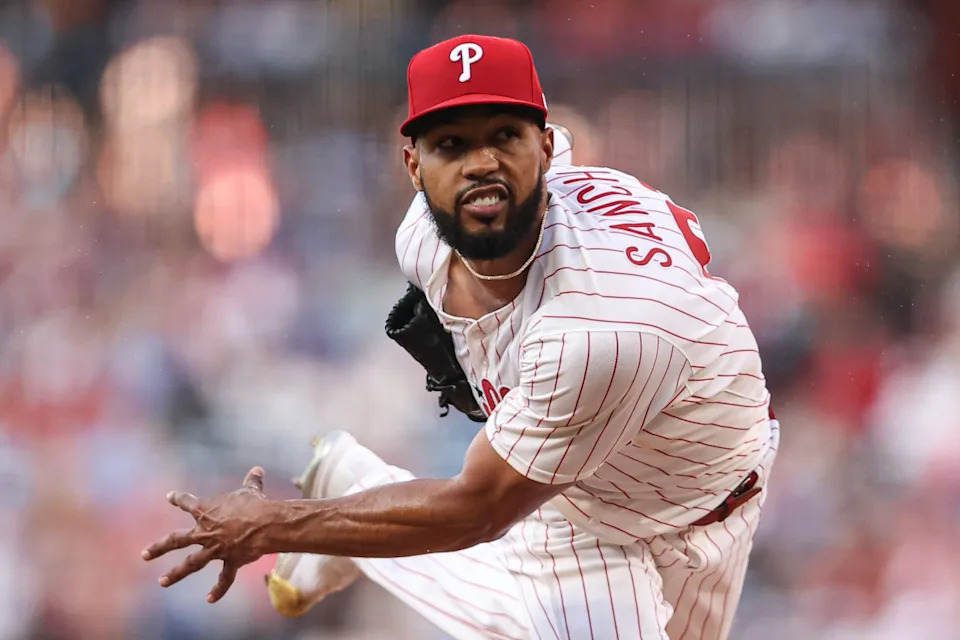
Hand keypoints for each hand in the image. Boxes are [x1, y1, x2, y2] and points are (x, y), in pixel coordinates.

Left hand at [142, 466, 273, 602]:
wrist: (265, 524)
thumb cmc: (256, 504)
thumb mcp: (251, 490)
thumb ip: (252, 481)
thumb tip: (257, 469)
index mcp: (206, 510)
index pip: (188, 502)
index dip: (178, 499)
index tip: (169, 497)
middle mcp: (205, 531)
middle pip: (176, 539)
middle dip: (159, 547)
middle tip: (144, 555)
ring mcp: (215, 548)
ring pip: (191, 563)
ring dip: (175, 573)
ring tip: (162, 581)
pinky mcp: (230, 560)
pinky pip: (224, 578)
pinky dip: (218, 589)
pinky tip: (209, 599)